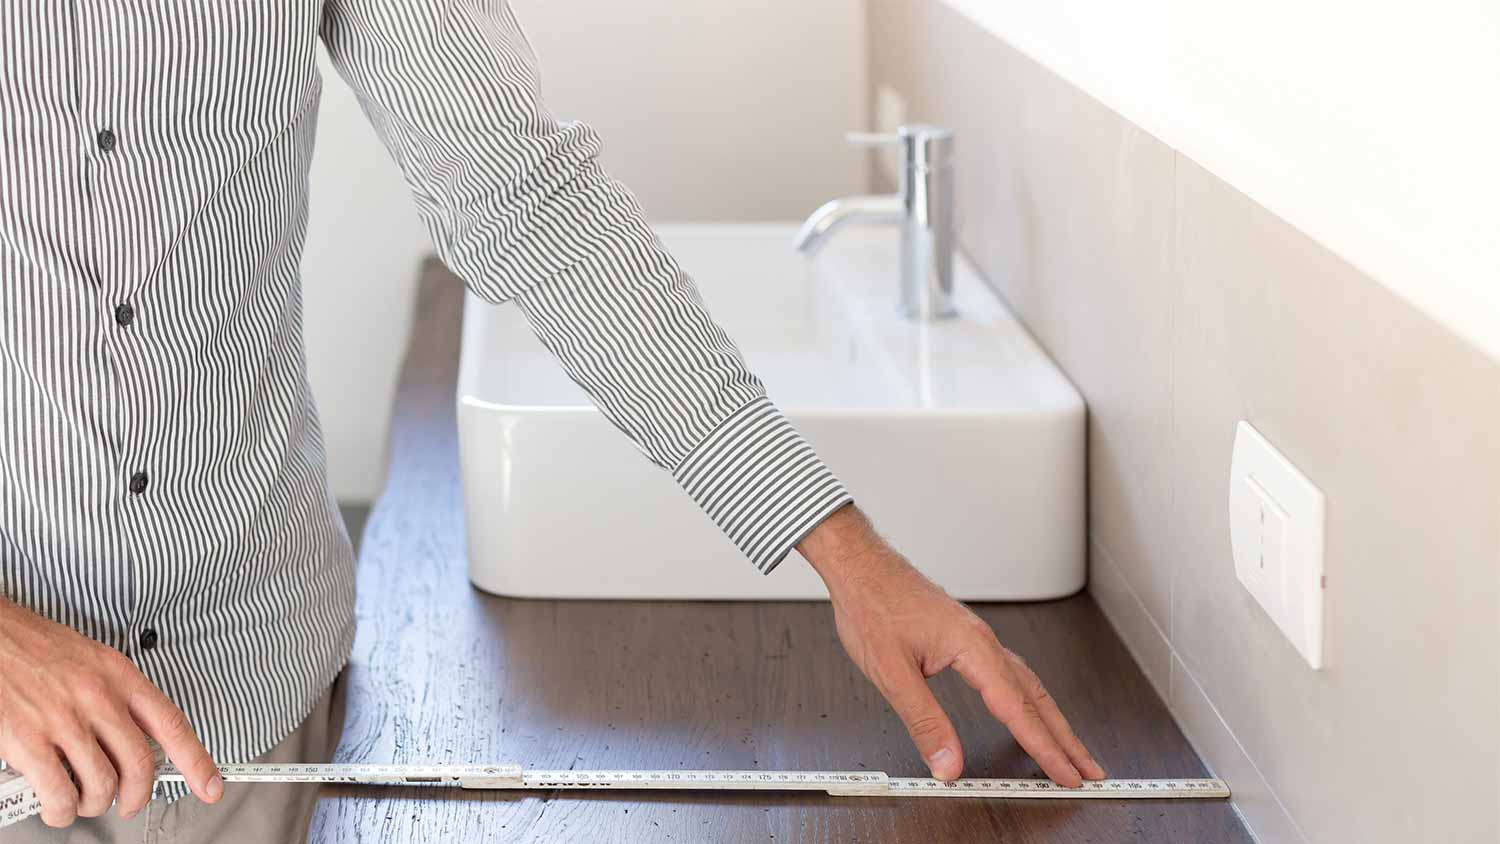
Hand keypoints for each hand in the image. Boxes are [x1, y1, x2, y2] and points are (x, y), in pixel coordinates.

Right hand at [0, 598, 222, 826]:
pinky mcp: (28, 741)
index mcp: (118, 676)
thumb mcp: (90, 660)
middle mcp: (98, 698)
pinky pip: (59, 793)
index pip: (171, 725)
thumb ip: (114, 696)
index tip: (210, 786)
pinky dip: (62, 810)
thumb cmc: (33, 647)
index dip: (197, 762)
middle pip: (138, 764)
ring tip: (84, 802)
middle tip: (128, 803)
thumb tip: (128, 737)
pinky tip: (58, 806)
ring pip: (102, 784)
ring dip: (95, 805)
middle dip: (137, 796)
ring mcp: (63, 721)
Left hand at [798, 505, 1105, 785]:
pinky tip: (1027, 709)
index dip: (1045, 747)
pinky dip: (1028, 699)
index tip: (1067, 776)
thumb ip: (924, 722)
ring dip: (1051, 719)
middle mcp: (983, 641)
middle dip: (1066, 738)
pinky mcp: (966, 638)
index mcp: (972, 648)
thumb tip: (948, 765)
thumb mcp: (891, 674)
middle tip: (1090, 771)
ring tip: (1070, 749)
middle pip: (1036, 697)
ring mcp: (977, 638)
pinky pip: (1010, 673)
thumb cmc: (872, 606)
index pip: (1017, 709)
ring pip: (1027, 684)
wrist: (861, 565)